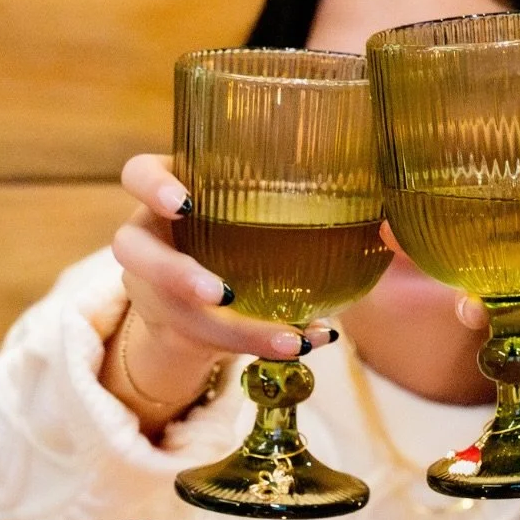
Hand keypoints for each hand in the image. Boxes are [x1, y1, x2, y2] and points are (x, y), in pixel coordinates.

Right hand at [107, 155, 337, 421]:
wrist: (194, 295)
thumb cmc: (231, 231)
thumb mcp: (244, 205)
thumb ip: (284, 196)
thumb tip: (385, 212)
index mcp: (164, 193)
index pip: (137, 174)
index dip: (153, 187)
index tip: (184, 203)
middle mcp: (148, 238)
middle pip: (134, 252)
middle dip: (178, 275)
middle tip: (220, 292)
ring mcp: (154, 288)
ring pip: (172, 312)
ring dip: (228, 329)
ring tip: (288, 340)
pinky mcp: (176, 327)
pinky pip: (209, 344)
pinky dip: (261, 344)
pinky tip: (307, 342)